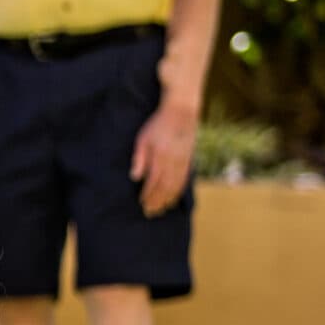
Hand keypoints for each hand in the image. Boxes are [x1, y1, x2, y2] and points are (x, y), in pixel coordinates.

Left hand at [131, 97, 197, 215]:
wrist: (181, 111)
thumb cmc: (158, 124)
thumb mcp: (143, 138)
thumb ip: (139, 158)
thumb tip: (135, 177)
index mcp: (160, 158)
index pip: (153, 183)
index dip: (148, 196)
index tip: (142, 205)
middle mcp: (173, 163)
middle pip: (165, 188)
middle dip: (157, 202)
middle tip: (150, 213)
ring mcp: (183, 162)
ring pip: (175, 186)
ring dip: (168, 200)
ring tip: (161, 210)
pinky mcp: (189, 160)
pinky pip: (184, 180)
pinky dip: (178, 192)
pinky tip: (174, 198)